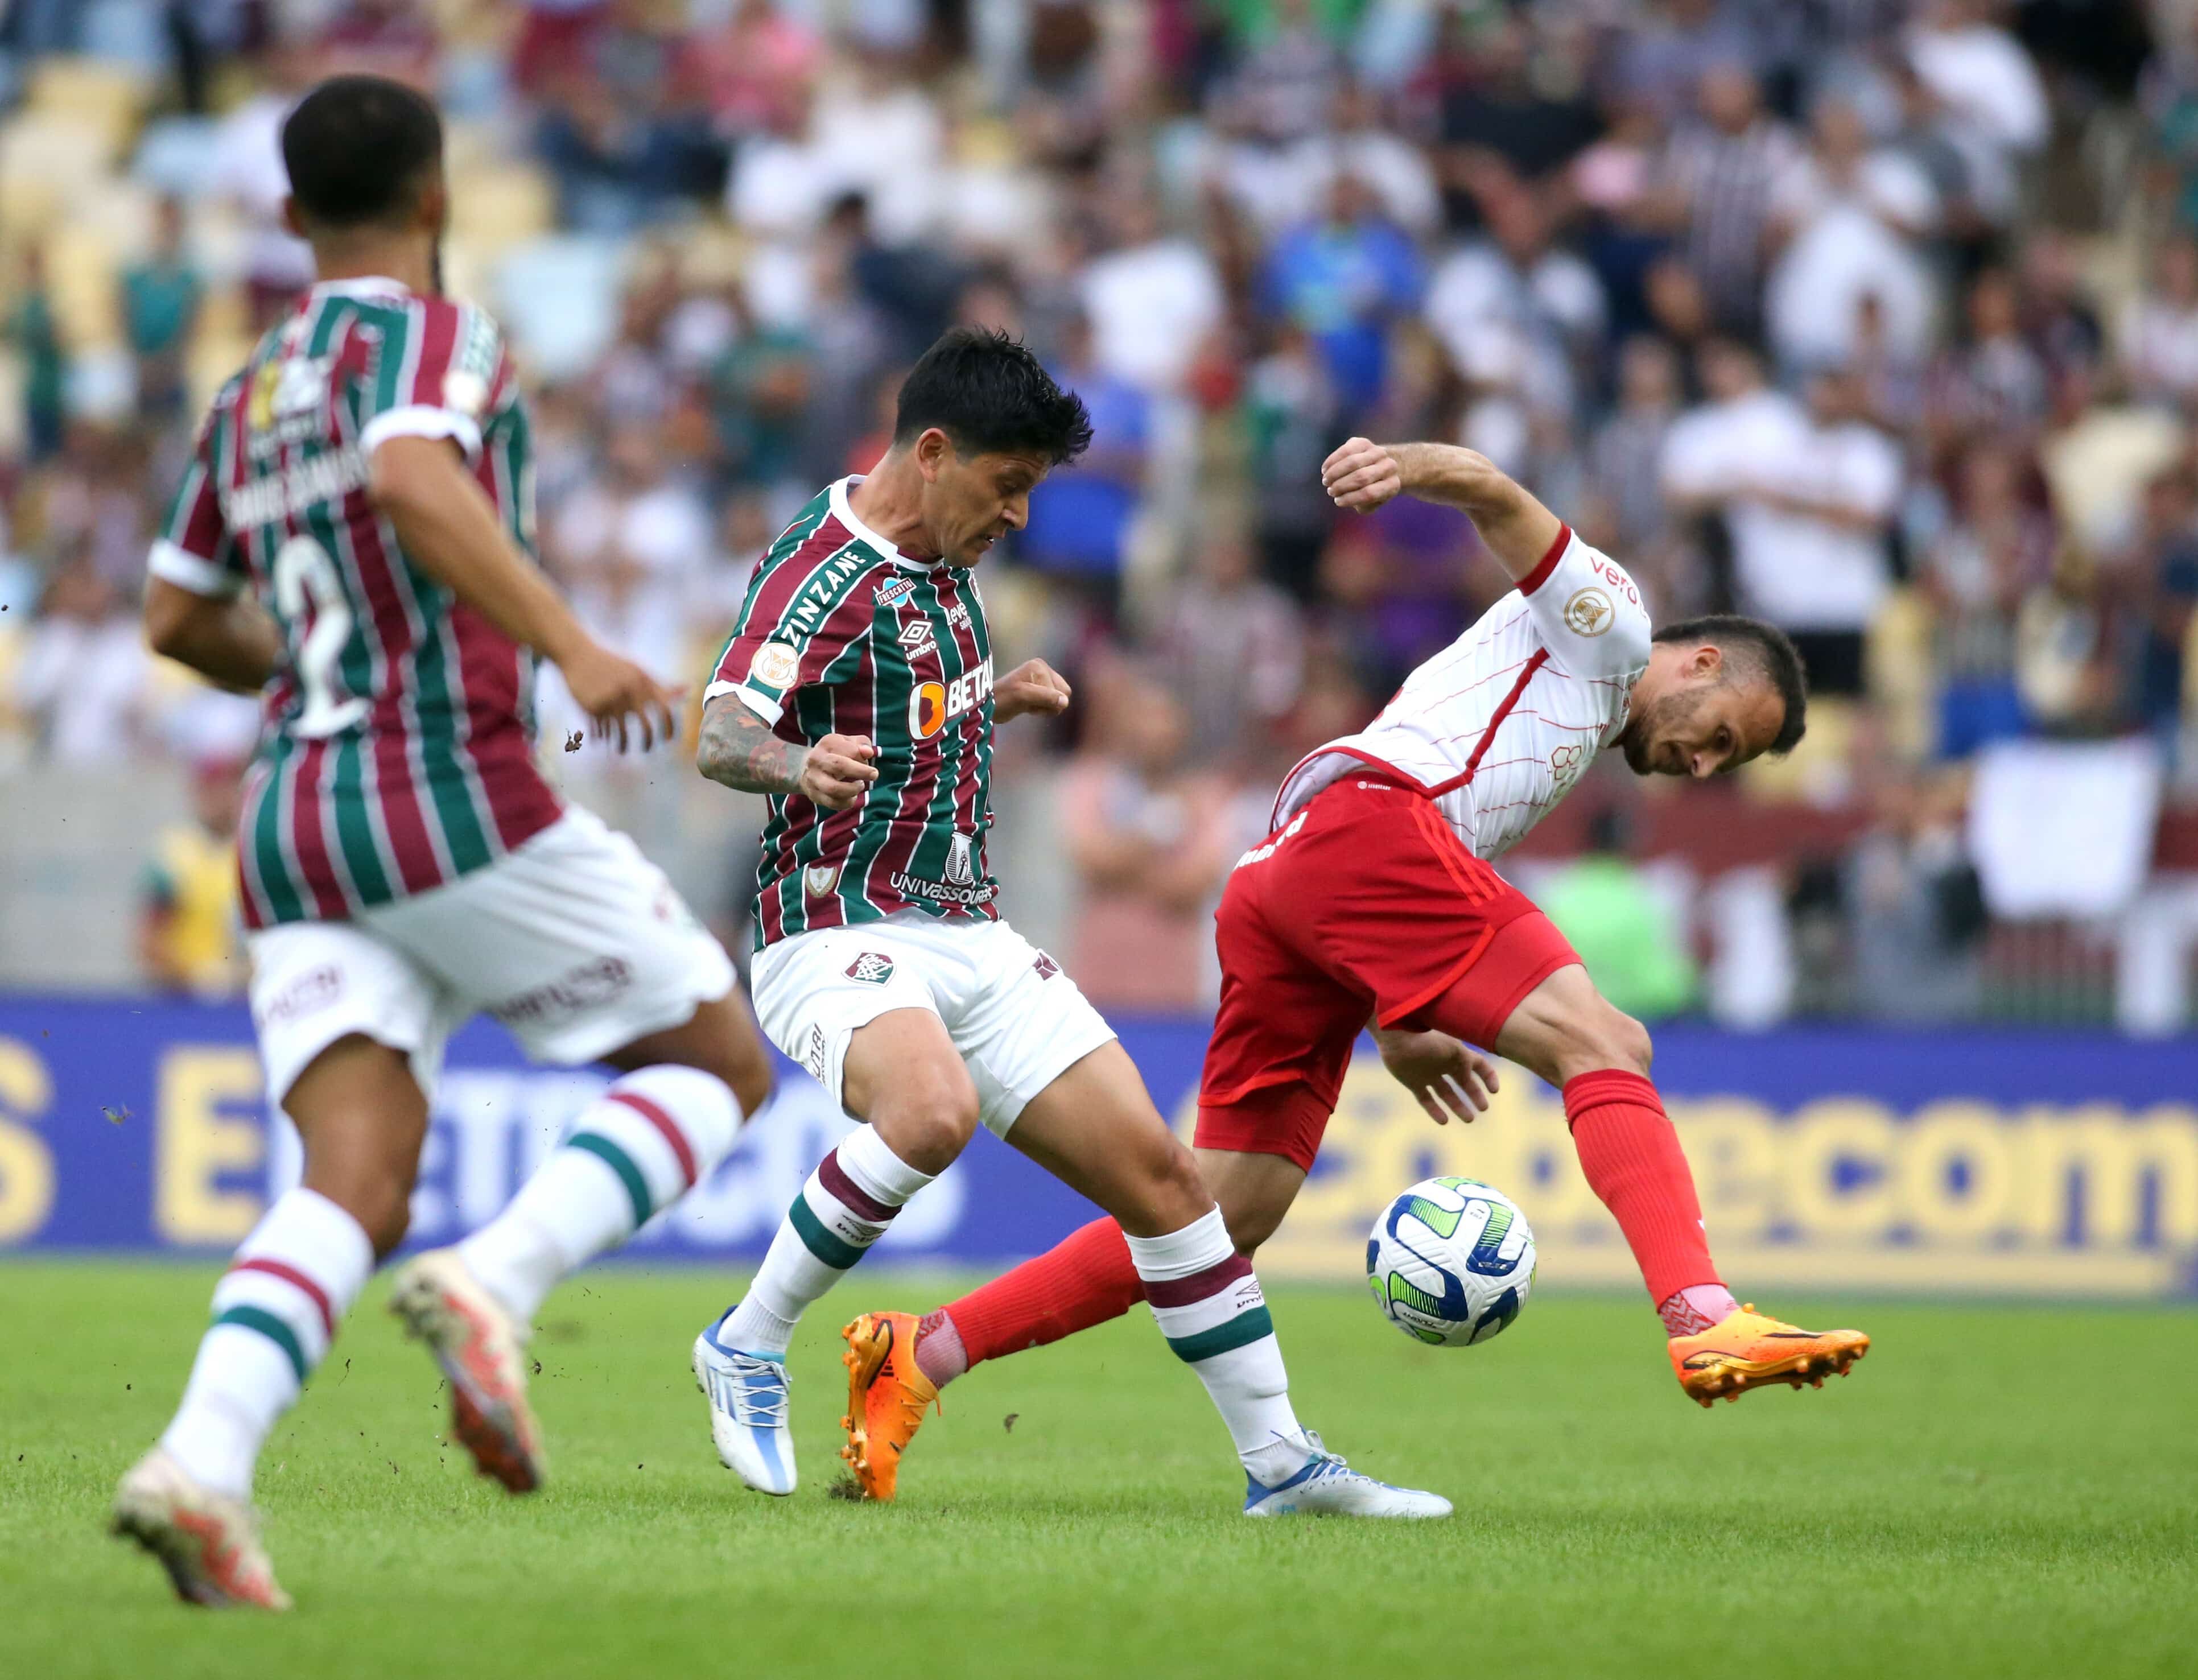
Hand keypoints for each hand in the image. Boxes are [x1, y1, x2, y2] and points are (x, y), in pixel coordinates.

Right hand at [557, 639, 680, 752]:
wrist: (577, 654)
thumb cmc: (612, 664)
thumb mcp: (638, 671)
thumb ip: (661, 685)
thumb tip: (689, 689)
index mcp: (642, 681)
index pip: (664, 709)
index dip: (669, 726)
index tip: (669, 739)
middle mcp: (629, 691)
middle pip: (647, 726)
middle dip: (649, 742)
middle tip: (648, 749)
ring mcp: (611, 700)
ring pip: (622, 733)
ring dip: (623, 745)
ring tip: (622, 751)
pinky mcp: (592, 707)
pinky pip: (602, 731)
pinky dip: (602, 737)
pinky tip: (601, 739)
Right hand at [798, 732, 877, 809]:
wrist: (807, 767)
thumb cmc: (835, 753)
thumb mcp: (849, 743)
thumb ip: (862, 744)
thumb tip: (868, 752)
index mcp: (828, 743)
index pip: (850, 750)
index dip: (863, 757)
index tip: (868, 759)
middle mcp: (817, 760)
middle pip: (839, 766)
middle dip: (860, 771)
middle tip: (874, 774)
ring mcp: (813, 779)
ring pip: (833, 788)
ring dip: (852, 789)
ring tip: (860, 785)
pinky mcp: (814, 795)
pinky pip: (832, 803)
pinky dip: (847, 802)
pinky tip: (852, 796)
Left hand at [995, 657, 1071, 723]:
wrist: (988, 706)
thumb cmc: (1003, 699)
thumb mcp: (1024, 696)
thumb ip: (1045, 697)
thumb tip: (1065, 702)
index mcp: (1039, 666)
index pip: (1060, 690)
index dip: (1048, 701)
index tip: (1029, 702)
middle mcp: (1042, 669)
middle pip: (1063, 693)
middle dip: (1048, 704)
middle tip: (1030, 704)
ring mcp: (1040, 679)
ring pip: (1058, 699)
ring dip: (1044, 707)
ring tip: (1028, 706)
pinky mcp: (1037, 689)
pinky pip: (1051, 702)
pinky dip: (1041, 708)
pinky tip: (1028, 707)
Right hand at [1322, 437, 1404, 513]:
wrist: (1378, 469)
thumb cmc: (1370, 491)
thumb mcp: (1369, 504)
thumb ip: (1361, 505)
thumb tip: (1345, 497)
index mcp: (1392, 485)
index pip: (1369, 493)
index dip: (1349, 498)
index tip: (1337, 501)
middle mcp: (1389, 466)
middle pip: (1361, 477)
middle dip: (1341, 485)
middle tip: (1330, 491)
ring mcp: (1378, 452)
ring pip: (1352, 462)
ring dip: (1335, 473)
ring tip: (1326, 481)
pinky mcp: (1365, 442)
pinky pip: (1346, 450)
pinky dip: (1332, 461)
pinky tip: (1325, 470)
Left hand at [1374, 1028, 1499, 1126]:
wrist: (1397, 1036)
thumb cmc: (1427, 1040)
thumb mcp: (1454, 1050)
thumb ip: (1467, 1063)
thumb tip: (1469, 1077)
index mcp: (1456, 1053)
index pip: (1478, 1065)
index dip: (1488, 1077)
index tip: (1494, 1091)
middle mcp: (1443, 1064)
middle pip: (1464, 1082)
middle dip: (1475, 1094)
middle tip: (1483, 1108)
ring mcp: (1428, 1073)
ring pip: (1447, 1093)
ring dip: (1458, 1106)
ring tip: (1470, 1119)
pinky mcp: (1413, 1082)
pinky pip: (1426, 1099)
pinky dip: (1434, 1111)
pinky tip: (1444, 1121)